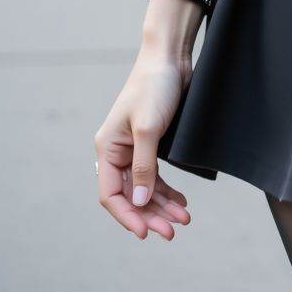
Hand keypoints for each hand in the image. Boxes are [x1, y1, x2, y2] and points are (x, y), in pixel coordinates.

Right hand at [94, 49, 193, 239]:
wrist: (170, 58)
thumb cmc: (154, 86)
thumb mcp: (149, 128)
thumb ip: (143, 167)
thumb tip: (138, 201)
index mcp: (107, 148)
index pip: (110, 194)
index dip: (127, 216)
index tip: (146, 233)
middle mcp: (117, 152)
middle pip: (130, 195)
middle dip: (150, 214)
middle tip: (172, 231)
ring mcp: (134, 148)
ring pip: (145, 188)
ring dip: (162, 205)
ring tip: (184, 219)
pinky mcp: (151, 143)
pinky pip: (155, 176)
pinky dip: (167, 190)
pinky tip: (181, 202)